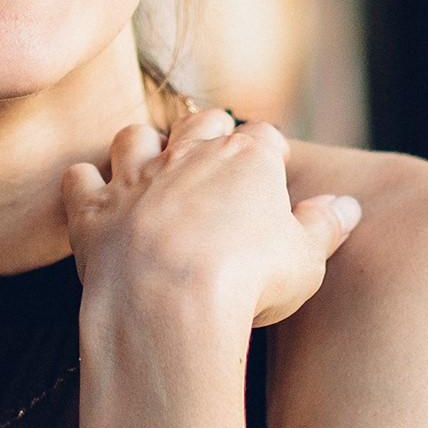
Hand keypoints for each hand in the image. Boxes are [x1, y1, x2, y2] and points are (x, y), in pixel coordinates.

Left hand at [60, 105, 361, 330]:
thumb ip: (324, 226)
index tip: (271, 172)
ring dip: (142, 146)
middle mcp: (188, 155)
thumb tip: (347, 207)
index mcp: (247, 160)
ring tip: (150, 165)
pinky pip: (79, 178)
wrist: (171, 305)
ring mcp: (135, 179)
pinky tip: (90, 192)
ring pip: (134, 137)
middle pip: (200, 122)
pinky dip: (84, 183)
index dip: (269, 154)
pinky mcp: (93, 211)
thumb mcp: (306, 259)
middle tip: (213, 156)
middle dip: (208, 132)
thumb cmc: (249, 282)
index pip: (265, 138)